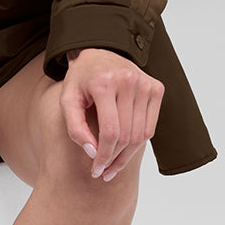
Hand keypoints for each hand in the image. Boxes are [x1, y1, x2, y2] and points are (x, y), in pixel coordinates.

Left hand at [59, 48, 163, 181]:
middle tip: (103, 171)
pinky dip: (139, 142)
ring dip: (127, 156)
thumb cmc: (80, 80)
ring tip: (113, 166)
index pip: (110, 131)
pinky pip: (150, 127)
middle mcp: (128, 80)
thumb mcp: (67, 101)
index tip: (96, 170)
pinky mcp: (156, 88)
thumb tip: (93, 153)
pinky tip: (125, 150)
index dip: (104, 156)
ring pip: (141, 135)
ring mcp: (145, 83)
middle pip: (127, 135)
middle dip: (114, 159)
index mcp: (104, 83)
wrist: (99, 52)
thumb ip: (75, 128)